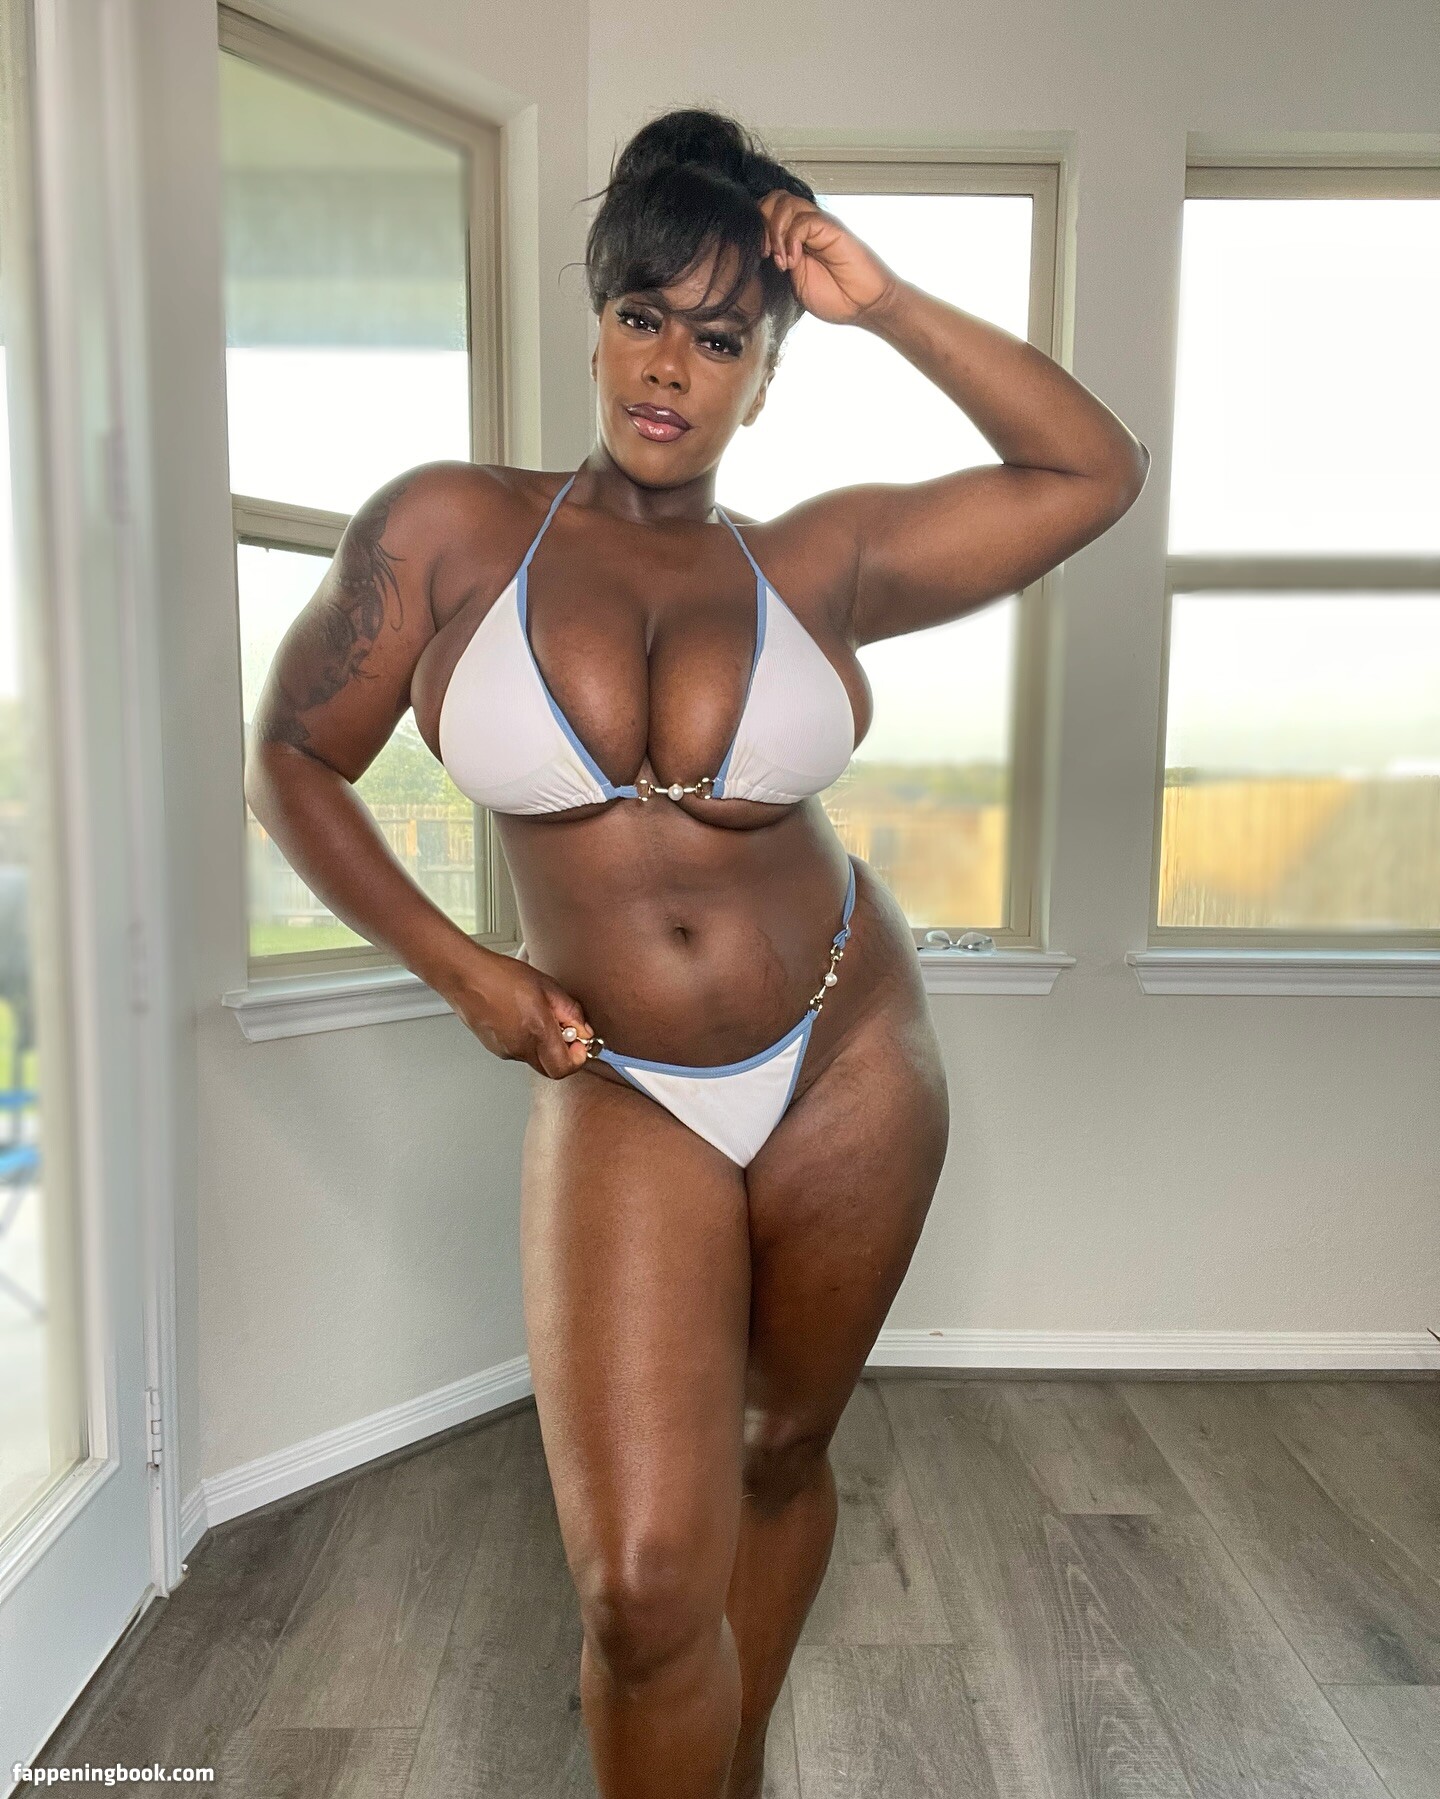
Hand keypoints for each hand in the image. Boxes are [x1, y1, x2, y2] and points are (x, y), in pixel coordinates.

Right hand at [446, 952, 597, 1078]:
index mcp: (536, 1031)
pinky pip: (519, 1052)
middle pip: (551, 1069)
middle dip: (563, 1054)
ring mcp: (505, 1050)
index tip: (580, 1044)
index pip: (564, 1067)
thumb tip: (584, 1031)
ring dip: (544, 1046)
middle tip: (565, 1032)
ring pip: (535, 1059)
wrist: (466, 977)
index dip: (578, 1059)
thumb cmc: (501, 976)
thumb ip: (571, 1011)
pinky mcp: (495, 1049)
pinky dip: (528, 1041)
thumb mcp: (547, 986)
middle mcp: (520, 1047)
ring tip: (538, 1017)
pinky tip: (522, 1018)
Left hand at [758, 189, 900, 327]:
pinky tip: (793, 261)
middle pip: (774, 199)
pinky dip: (791, 239)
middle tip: (766, 253)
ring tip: (781, 260)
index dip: (758, 227)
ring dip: (775, 231)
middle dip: (762, 223)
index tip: (759, 256)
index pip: (768, 211)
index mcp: (795, 237)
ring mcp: (819, 225)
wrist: (865, 305)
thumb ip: (781, 261)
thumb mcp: (795, 282)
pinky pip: (803, 220)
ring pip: (785, 202)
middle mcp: (806, 226)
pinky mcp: (831, 229)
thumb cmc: (835, 297)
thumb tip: (763, 250)